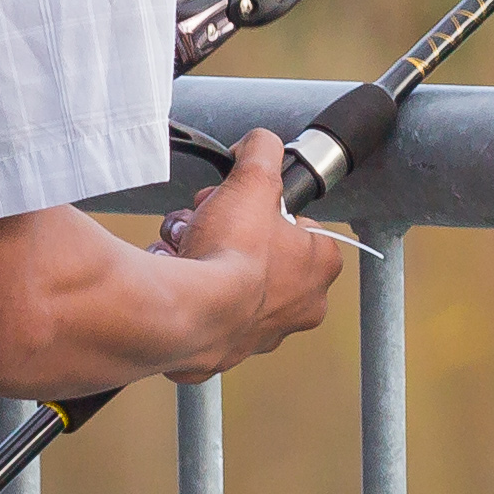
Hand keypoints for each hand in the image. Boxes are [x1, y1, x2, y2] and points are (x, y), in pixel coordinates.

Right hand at [166, 133, 353, 369]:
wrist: (188, 313)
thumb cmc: (231, 256)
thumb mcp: (253, 180)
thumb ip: (262, 150)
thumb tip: (258, 144)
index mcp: (319, 266)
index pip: (300, 224)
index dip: (265, 206)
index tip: (243, 202)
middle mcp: (299, 306)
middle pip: (259, 250)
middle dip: (228, 230)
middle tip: (209, 220)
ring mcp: (261, 333)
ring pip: (228, 277)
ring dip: (202, 253)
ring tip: (185, 245)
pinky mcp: (223, 349)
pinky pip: (202, 307)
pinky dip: (186, 286)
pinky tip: (174, 272)